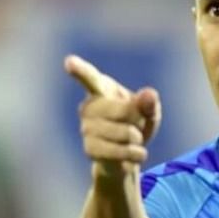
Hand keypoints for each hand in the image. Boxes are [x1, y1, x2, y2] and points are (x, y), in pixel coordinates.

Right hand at [64, 54, 161, 177]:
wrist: (128, 155)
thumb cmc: (136, 124)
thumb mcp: (149, 112)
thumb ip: (149, 103)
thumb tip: (148, 95)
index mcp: (101, 88)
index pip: (90, 78)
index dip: (80, 70)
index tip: (69, 62)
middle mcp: (88, 107)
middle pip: (122, 111)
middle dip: (138, 120)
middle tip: (137, 124)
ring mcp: (86, 129)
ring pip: (123, 133)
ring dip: (137, 139)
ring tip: (134, 139)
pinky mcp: (89, 149)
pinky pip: (118, 151)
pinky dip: (133, 153)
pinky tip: (137, 153)